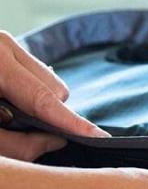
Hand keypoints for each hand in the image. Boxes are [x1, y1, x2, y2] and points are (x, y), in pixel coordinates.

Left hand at [0, 30, 108, 161]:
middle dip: (44, 114)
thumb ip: (16, 145)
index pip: (44, 99)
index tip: (98, 137)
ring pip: (50, 81)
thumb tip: (54, 142)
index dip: (72, 123)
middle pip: (56, 90)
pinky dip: (26, 91)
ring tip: (2, 111)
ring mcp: (6, 43)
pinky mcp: (6, 46)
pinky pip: (36, 73)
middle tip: (10, 126)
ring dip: (37, 102)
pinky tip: (2, 97)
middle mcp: (4, 45)